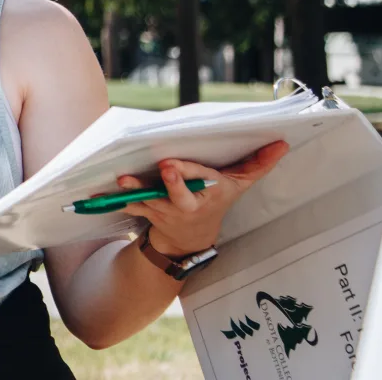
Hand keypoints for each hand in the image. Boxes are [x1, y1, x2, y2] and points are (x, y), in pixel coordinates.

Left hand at [118, 140, 290, 256]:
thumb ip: (257, 165)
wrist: (190, 238)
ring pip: (149, 199)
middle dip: (171, 183)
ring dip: (136, 190)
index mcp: (209, 193)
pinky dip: (115, 199)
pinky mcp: (146, 211)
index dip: (187, 174)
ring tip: (122, 180)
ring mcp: (165, 209)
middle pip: (179, 194)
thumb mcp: (238, 185)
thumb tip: (282, 143)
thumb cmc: (215, 201)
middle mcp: (187, 203)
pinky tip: (99, 193)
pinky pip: (130, 205)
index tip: (172, 164)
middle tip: (163, 168)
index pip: (200, 180)